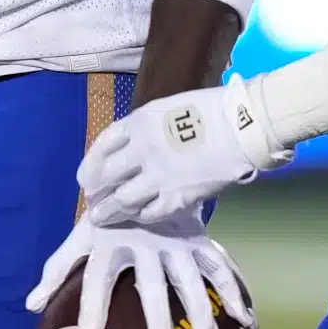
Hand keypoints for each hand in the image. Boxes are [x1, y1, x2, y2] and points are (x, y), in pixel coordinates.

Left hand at [26, 211, 251, 328]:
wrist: (145, 173)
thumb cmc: (108, 218)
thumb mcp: (82, 236)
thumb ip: (57, 270)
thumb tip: (30, 306)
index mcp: (110, 243)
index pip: (97, 275)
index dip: (93, 302)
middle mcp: (145, 243)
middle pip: (152, 285)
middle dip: (158, 320)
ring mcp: (175, 242)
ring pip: (190, 279)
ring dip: (202, 310)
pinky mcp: (197, 240)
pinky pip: (218, 265)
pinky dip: (232, 289)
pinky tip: (245, 319)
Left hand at [77, 77, 290, 228]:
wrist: (242, 125)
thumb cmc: (210, 110)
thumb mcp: (167, 109)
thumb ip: (145, 129)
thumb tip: (132, 150)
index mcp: (139, 123)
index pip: (102, 147)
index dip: (90, 166)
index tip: (85, 178)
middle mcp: (142, 150)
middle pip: (107, 177)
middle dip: (96, 192)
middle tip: (93, 201)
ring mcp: (158, 176)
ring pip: (122, 200)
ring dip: (108, 211)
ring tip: (100, 219)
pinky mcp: (177, 197)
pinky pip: (150, 212)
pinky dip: (140, 216)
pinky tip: (137, 217)